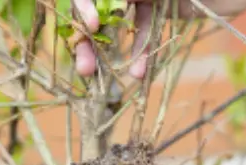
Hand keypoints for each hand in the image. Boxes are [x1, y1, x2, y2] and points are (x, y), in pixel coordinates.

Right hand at [72, 0, 245, 78]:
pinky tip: (138, 74)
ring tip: (101, 78)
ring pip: (119, 27)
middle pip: (101, 10)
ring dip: (110, 54)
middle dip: (88, 40)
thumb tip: (104, 5)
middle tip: (84, 68)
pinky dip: (141, 55)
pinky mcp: (162, 14)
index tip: (91, 26)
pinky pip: (145, 36)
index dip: (83, 6)